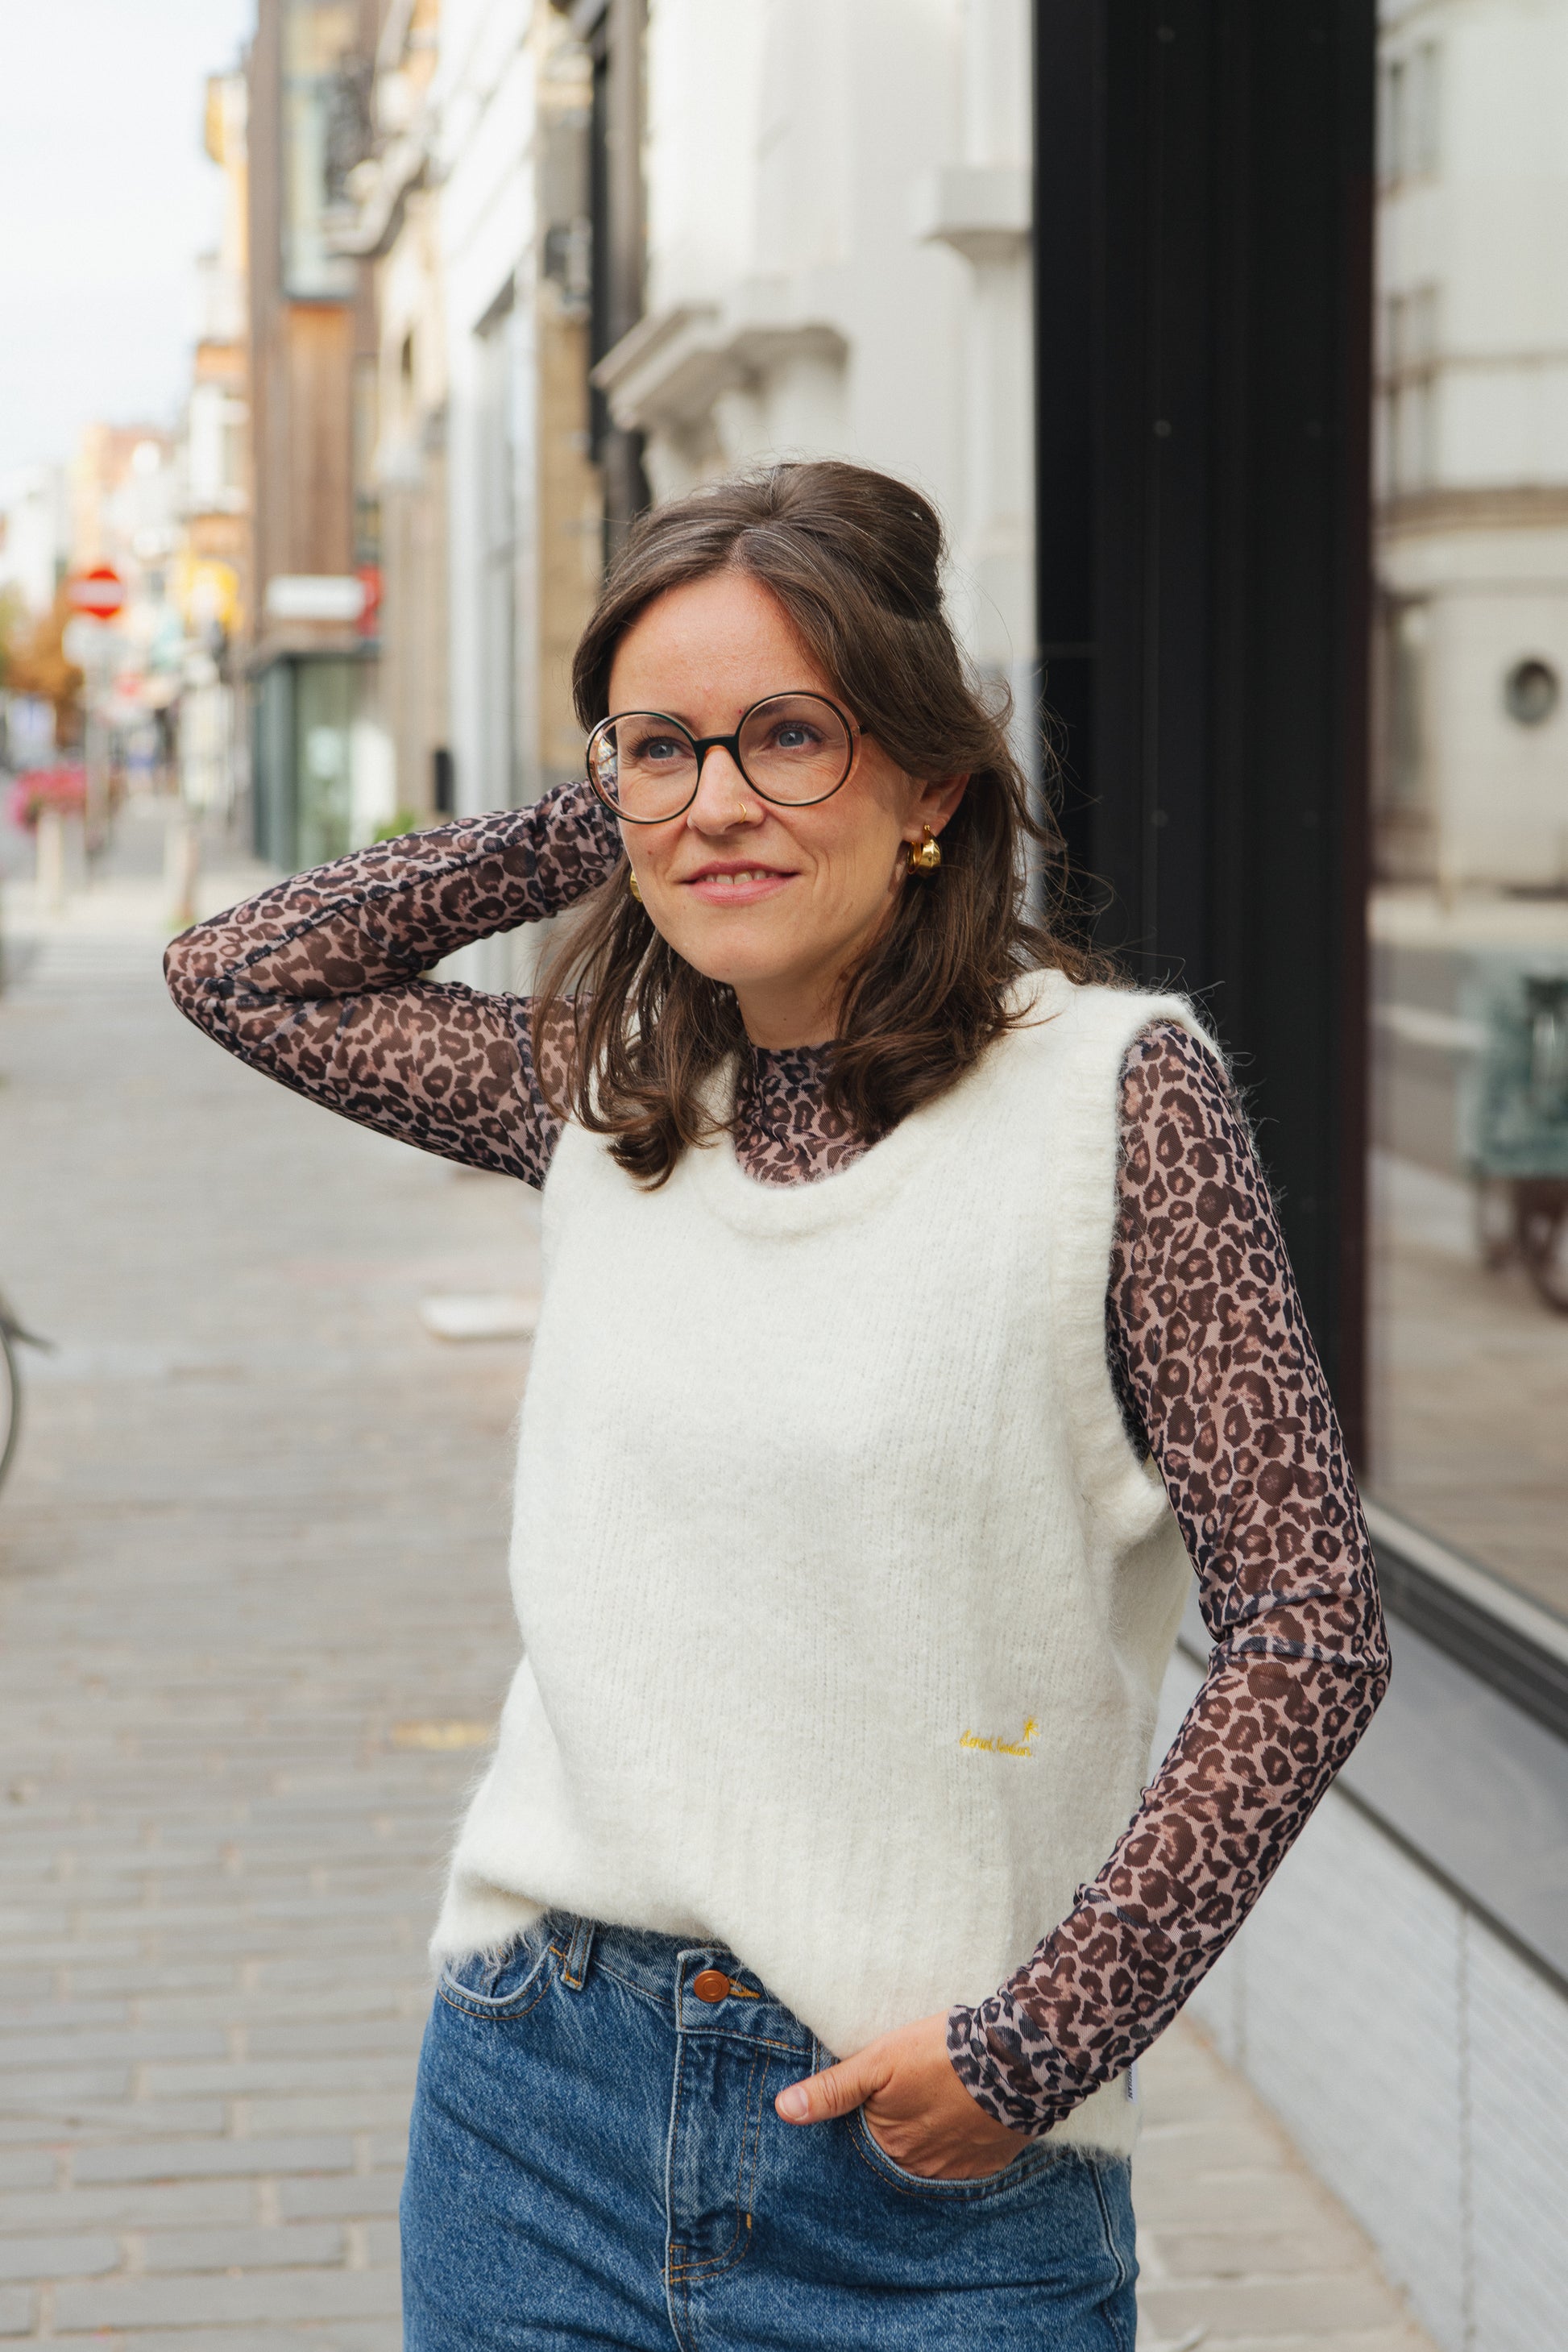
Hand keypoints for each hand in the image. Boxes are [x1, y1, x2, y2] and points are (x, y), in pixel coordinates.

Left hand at [774, 2009, 1031, 2179]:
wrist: (1016, 2060)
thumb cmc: (941, 2054)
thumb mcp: (879, 2061)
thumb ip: (833, 2089)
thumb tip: (784, 2110)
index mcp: (888, 2146)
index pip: (862, 2145)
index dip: (863, 2122)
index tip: (873, 2102)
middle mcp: (919, 2170)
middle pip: (895, 2153)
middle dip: (895, 2132)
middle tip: (906, 2099)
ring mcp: (955, 2171)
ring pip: (927, 2158)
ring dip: (925, 2140)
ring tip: (931, 2104)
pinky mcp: (987, 2164)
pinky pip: (961, 2162)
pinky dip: (956, 2145)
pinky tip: (958, 2117)